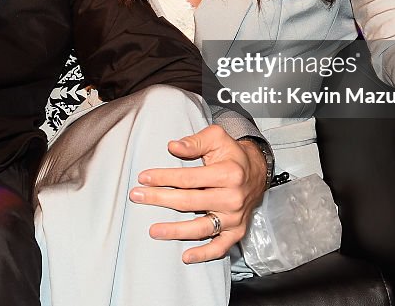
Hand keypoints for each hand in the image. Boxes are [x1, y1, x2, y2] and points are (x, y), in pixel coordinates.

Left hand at [129, 125, 267, 262]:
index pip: (189, 178)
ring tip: (154, 230)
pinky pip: (220, 247)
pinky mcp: (237, 231)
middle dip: (160, 199)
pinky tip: (186, 256)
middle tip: (137, 197)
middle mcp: (233, 197)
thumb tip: (173, 147)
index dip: (164, 178)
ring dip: (176, 231)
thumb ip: (195, 142)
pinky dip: (204, 254)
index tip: (144, 178)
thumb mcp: (216, 138)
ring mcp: (235, 217)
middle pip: (190, 202)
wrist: (257, 172)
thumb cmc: (231, 155)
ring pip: (202, 227)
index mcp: (228, 173)